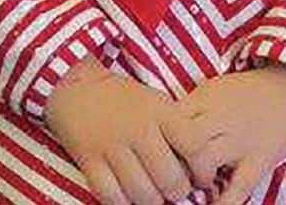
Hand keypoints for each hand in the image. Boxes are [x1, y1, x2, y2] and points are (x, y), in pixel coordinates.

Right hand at [45, 56, 193, 204]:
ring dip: (154, 201)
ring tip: (158, 196)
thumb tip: (199, 167)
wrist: (80, 91)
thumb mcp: (160, 104)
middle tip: (179, 191)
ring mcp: (112, 146)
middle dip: (179, 192)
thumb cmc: (129, 101)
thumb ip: (178, 131)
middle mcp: (138, 129)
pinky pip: (111, 196)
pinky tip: (132, 197)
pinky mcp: (89, 161)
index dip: (204, 169)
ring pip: (141, 192)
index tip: (203, 177)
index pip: (195, 146)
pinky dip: (124, 202)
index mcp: (161, 112)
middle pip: (169, 177)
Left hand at [169, 66, 285, 204]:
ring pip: (203, 164)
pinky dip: (224, 203)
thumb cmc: (249, 92)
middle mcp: (221, 119)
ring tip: (199, 181)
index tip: (158, 152)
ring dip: (195, 179)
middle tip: (175, 172)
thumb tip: (157, 132)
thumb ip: (189, 108)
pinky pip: (239, 186)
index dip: (158, 143)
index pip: (168, 124)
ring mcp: (242, 139)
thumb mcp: (215, 88)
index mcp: (206, 100)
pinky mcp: (261, 158)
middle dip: (173, 164)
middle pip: (182, 145)